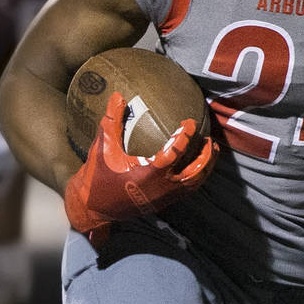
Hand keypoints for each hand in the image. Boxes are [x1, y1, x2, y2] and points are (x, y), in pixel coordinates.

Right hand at [64, 92, 216, 238]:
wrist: (93, 207)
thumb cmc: (97, 176)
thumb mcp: (103, 146)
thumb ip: (112, 121)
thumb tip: (118, 96)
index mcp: (148, 173)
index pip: (175, 152)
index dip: (185, 136)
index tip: (190, 123)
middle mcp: (161, 187)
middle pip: (194, 172)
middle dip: (206, 156)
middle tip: (209, 140)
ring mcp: (164, 198)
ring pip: (194, 184)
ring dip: (205, 168)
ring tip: (211, 152)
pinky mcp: (162, 203)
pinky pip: (187, 191)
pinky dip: (196, 178)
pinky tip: (198, 167)